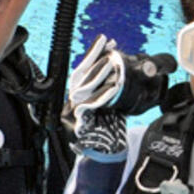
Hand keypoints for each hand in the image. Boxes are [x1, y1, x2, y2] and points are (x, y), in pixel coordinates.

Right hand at [66, 36, 129, 159]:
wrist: (103, 153)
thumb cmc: (107, 129)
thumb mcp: (110, 103)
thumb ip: (109, 87)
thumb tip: (119, 66)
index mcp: (78, 94)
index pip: (83, 69)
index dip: (93, 54)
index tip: (104, 39)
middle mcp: (73, 102)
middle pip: (80, 76)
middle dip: (95, 60)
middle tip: (109, 49)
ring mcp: (75, 113)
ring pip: (83, 89)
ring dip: (99, 75)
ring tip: (112, 64)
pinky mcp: (80, 124)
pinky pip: (89, 106)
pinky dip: (102, 96)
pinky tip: (114, 87)